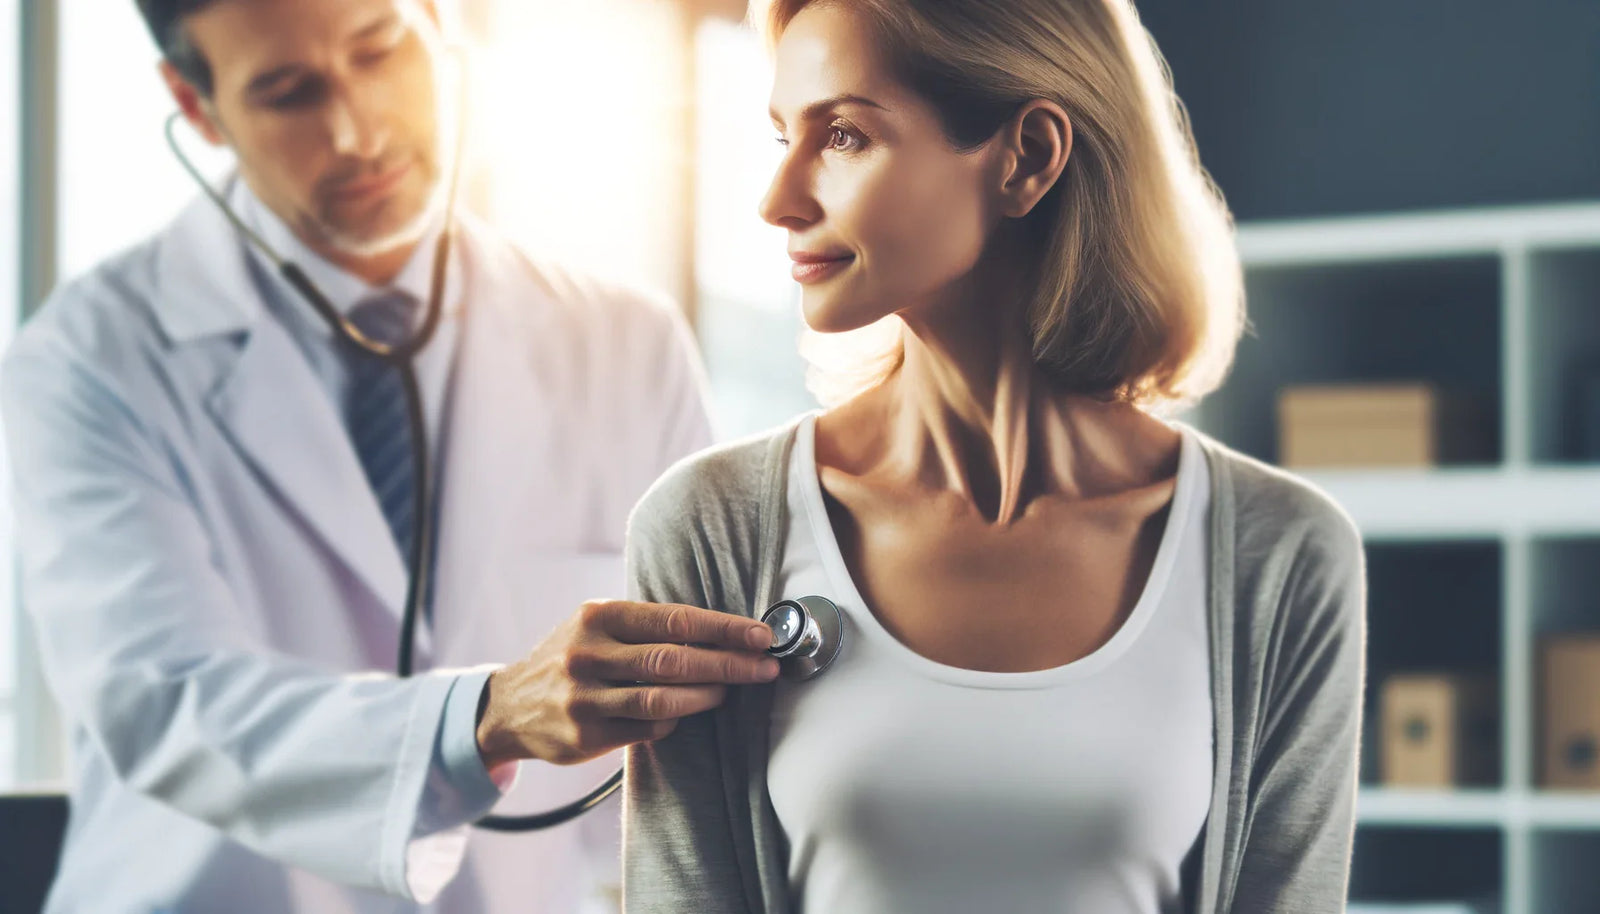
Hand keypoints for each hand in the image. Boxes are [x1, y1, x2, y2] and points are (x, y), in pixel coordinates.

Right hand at [475, 600, 777, 766]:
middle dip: (729, 664)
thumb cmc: (571, 657)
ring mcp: (585, 698)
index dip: (725, 628)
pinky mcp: (586, 737)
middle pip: (676, 660)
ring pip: (664, 699)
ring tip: (730, 690)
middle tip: (765, 668)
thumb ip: (648, 626)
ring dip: (707, 695)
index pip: (676, 619)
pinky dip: (674, 721)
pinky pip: (648, 729)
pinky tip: (685, 713)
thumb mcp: (596, 626)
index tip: (761, 636)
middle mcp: (588, 654)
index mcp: (598, 616)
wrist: (508, 705)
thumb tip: (723, 631)